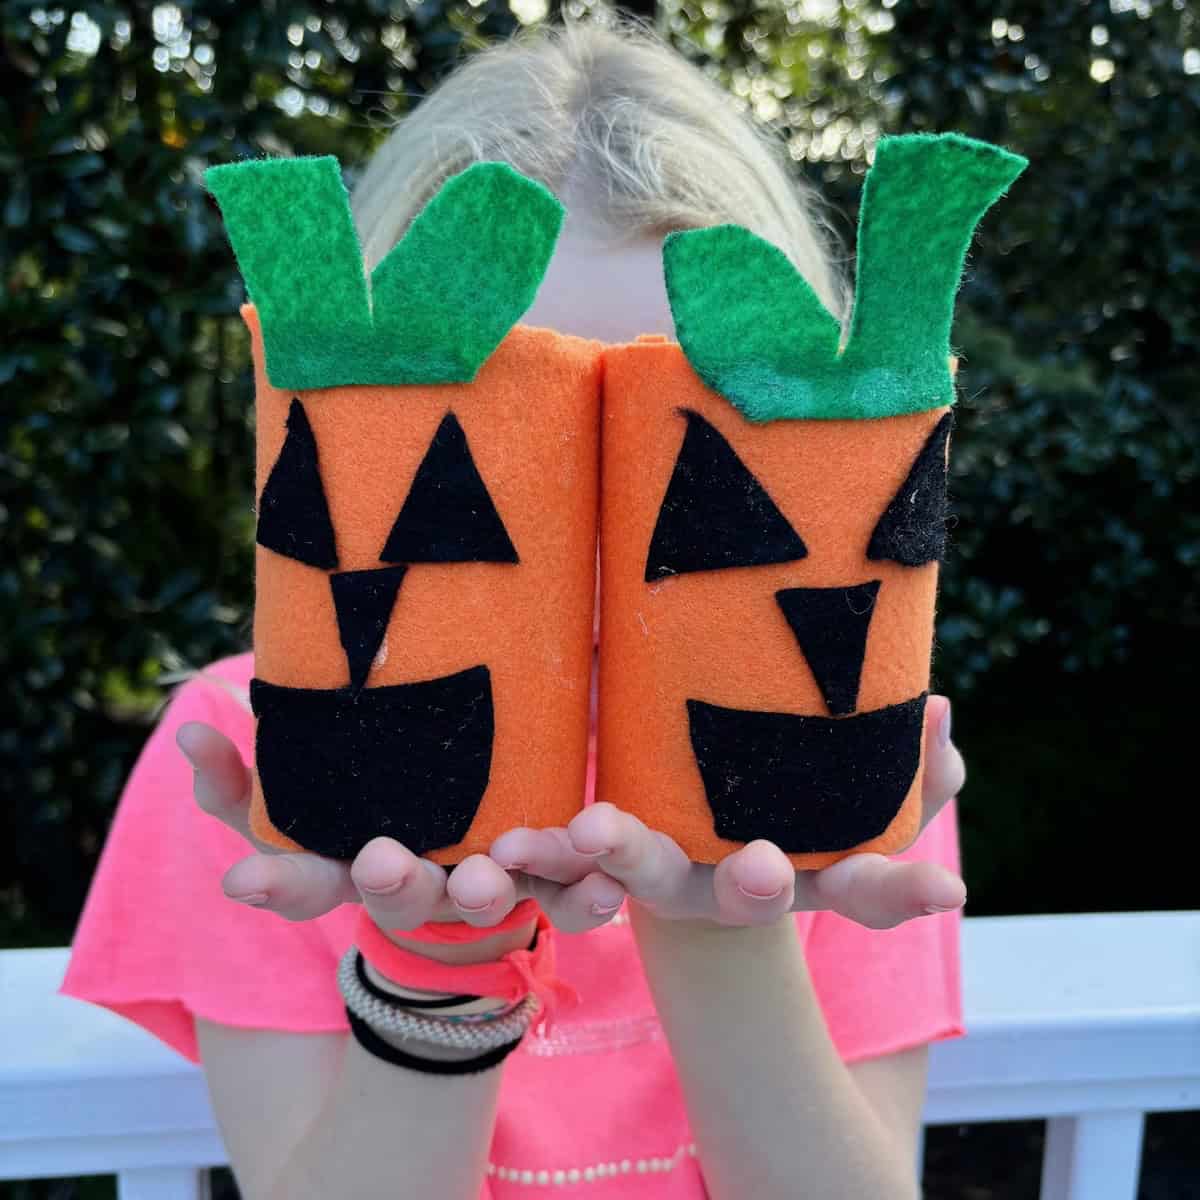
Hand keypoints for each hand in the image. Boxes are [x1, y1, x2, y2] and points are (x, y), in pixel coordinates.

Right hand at [175, 722, 625, 936]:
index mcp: (358, 870)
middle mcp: (423, 889)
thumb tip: (192, 723)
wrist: (471, 855)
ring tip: (497, 866)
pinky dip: (591, 890)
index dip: (274, 885)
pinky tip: (609, 881)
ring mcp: (487, 888)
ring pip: (491, 897)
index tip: (239, 883)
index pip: (306, 886)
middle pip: (402, 898)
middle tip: (381, 859)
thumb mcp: (295, 806)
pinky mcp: (551, 879)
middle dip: (391, 883)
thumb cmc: (368, 823)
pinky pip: (573, 891)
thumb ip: (241, 776)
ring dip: (494, 887)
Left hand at [490, 694, 965, 931]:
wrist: (665, 798)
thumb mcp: (839, 765)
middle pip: (745, 897)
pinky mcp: (583, 858)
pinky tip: (504, 849)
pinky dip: (531, 862)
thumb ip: (896, 749)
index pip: (862, 885)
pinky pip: (553, 867)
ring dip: (609, 867)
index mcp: (796, 865)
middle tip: (765, 869)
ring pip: (637, 881)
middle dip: (757, 887)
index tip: (944, 891)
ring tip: (584, 832)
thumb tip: (937, 707)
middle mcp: (726, 884)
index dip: (901, 891)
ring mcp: (656, 874)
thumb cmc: (773, 781)